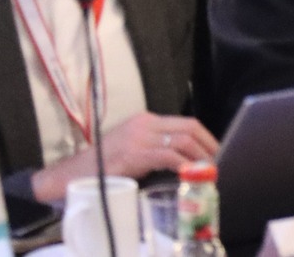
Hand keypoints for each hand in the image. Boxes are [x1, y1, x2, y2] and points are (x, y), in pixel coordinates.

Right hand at [33, 112, 219, 203]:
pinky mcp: (135, 154)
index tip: (216, 150)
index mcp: (146, 120)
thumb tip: (183, 157)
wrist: (74, 173)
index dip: (205, 136)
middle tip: (219, 160)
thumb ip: (155, 146)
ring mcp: (140, 138)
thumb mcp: (133, 147)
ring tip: (209, 169)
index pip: (185, 123)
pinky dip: (183, 164)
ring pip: (182, 141)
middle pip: (189, 128)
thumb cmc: (104, 164)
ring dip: (200, 156)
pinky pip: (168, 155)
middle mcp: (145, 124)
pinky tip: (191, 173)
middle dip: (209, 144)